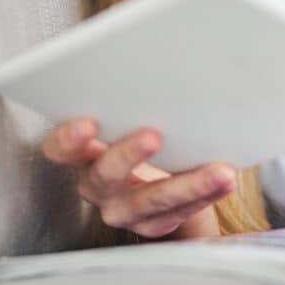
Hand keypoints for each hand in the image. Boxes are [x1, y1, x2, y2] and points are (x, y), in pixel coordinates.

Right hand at [41, 117, 236, 239]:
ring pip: (152, 199)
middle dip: (128, 154)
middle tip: (154, 135)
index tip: (89, 122)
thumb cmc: (142, 139)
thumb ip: (131, 103)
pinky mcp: (153, 225)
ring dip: (189, 184)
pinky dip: (206, 194)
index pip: (60, 149)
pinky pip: (180, 212)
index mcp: (83, 155)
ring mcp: (124, 209)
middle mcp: (97, 185)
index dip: (68, 138)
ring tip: (220, 171)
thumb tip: (167, 59)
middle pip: (105, 174)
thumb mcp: (128, 120)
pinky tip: (224, 181)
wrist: (159, 184)